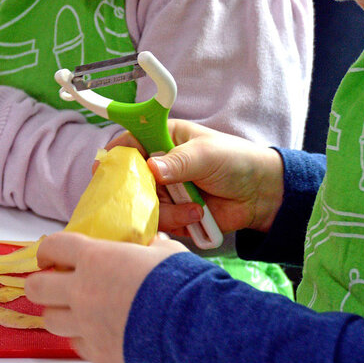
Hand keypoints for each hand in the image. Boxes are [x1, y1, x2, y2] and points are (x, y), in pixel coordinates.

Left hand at [26, 232, 187, 362]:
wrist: (191, 324)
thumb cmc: (178, 281)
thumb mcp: (164, 251)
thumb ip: (149, 247)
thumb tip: (152, 244)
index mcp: (94, 258)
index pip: (52, 247)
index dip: (47, 251)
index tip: (50, 256)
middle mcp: (81, 291)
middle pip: (36, 288)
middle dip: (42, 284)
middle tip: (54, 284)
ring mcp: (86, 324)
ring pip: (50, 320)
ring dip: (59, 312)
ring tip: (75, 310)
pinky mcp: (98, 352)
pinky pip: (76, 344)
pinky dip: (82, 337)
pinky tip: (98, 331)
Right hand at [106, 120, 283, 234]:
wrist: (261, 195)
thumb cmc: (236, 162)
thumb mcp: (207, 154)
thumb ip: (179, 161)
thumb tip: (152, 168)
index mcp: (164, 139)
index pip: (130, 143)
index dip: (116, 156)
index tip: (102, 168)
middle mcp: (159, 166)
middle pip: (130, 181)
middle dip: (141, 193)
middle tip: (156, 197)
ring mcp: (165, 192)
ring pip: (144, 206)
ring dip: (169, 212)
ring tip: (195, 209)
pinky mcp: (173, 215)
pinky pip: (159, 223)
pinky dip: (176, 223)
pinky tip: (197, 217)